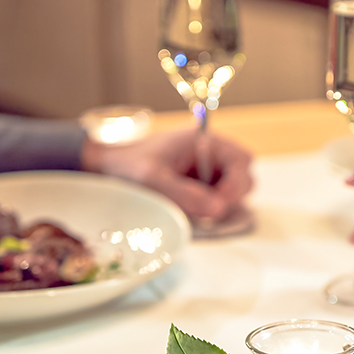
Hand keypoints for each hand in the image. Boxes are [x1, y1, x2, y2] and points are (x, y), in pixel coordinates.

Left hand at [82, 129, 253, 222]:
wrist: (109, 169)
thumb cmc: (130, 165)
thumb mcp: (152, 178)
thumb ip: (185, 193)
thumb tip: (219, 209)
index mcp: (205, 140)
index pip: (241, 161)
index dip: (236, 184)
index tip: (218, 206)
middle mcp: (211, 154)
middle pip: (244, 177)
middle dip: (230, 197)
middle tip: (207, 212)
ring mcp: (207, 172)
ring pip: (233, 192)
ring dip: (219, 205)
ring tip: (194, 212)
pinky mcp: (200, 188)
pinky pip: (217, 201)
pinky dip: (209, 211)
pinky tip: (190, 213)